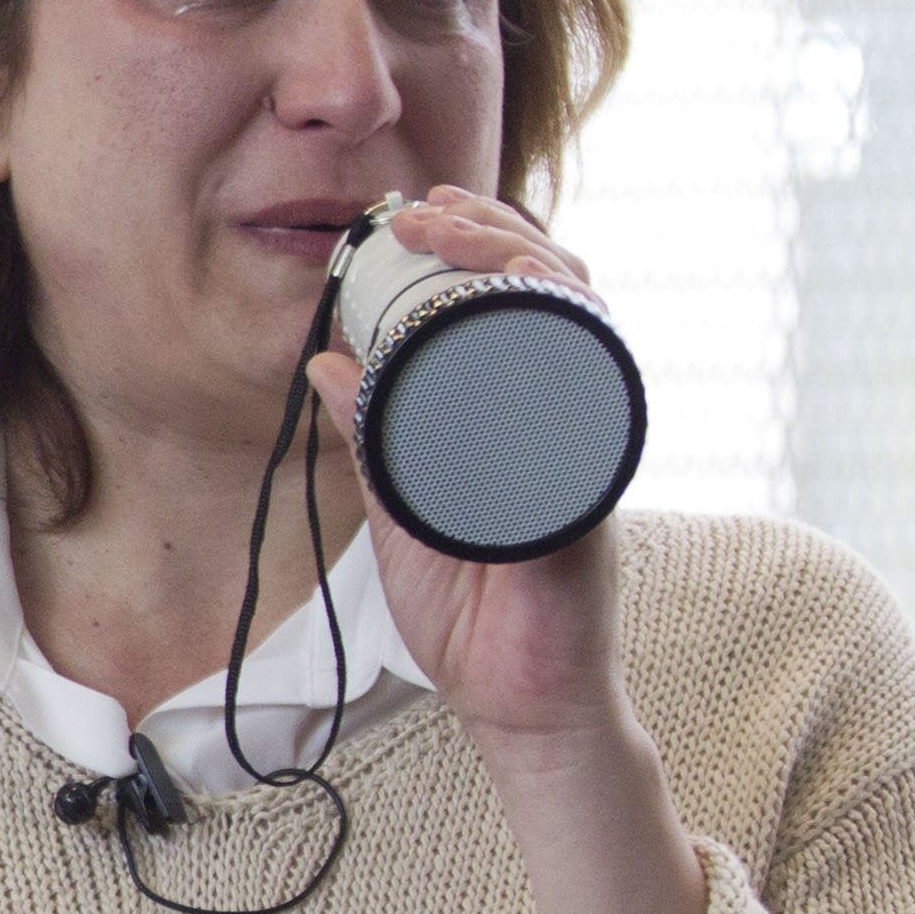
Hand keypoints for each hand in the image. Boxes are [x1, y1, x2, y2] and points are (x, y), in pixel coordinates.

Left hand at [310, 187, 704, 913]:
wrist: (518, 703)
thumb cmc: (475, 608)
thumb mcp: (404, 507)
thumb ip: (375, 438)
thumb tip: (326, 360)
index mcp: (530, 415)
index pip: (524, 300)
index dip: (485, 239)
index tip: (422, 210)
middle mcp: (573, 422)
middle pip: (563, 293)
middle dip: (501, 234)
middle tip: (430, 212)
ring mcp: (588, 460)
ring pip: (583, 336)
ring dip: (526, 274)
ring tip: (465, 240)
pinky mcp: (584, 512)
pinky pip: (575, 431)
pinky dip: (544, 378)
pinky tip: (509, 333)